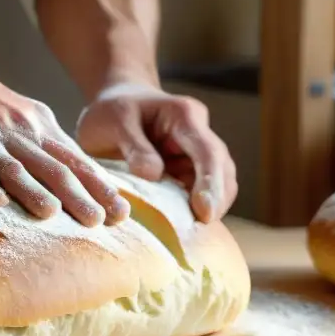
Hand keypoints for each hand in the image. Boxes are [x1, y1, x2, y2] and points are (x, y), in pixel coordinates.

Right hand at [0, 70, 130, 225]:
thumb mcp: (22, 114)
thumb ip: (46, 142)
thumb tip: (79, 177)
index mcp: (38, 125)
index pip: (76, 160)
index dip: (99, 186)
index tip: (121, 212)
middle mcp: (18, 132)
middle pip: (53, 167)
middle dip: (78, 195)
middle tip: (99, 221)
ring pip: (15, 167)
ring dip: (34, 191)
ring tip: (53, 214)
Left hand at [74, 83, 236, 222]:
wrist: (114, 103)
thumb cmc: (112, 110)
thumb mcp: (114, 121)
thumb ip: (133, 146)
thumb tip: (153, 174)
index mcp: (184, 116)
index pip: (208, 152)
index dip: (210, 183)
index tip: (204, 212)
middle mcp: (199, 134)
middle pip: (222, 170)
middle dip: (217, 200)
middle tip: (200, 229)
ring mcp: (197, 154)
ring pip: (219, 183)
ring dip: (211, 207)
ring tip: (193, 232)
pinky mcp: (189, 171)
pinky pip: (201, 192)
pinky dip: (198, 209)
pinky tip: (186, 227)